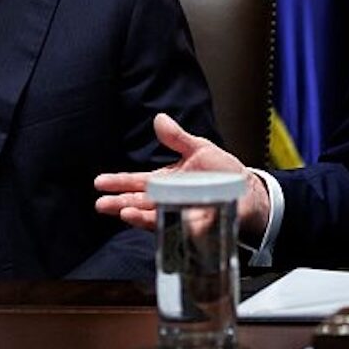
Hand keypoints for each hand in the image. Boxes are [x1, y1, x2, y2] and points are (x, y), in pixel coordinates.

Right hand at [94, 114, 270, 239]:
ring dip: (137, 216)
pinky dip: (168, 227)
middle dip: (119, 203)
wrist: (248, 191)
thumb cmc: (222, 172)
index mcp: (165, 181)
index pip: (136, 182)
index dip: (118, 182)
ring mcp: (178, 215)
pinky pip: (178, 230)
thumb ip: (177, 138)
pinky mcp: (194, 228)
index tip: (99, 182)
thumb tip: (159, 118)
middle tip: (101, 204)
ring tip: (124, 212)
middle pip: (138, 203)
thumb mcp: (199, 149)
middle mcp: (167, 200)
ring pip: (153, 218)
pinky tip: (160, 223)